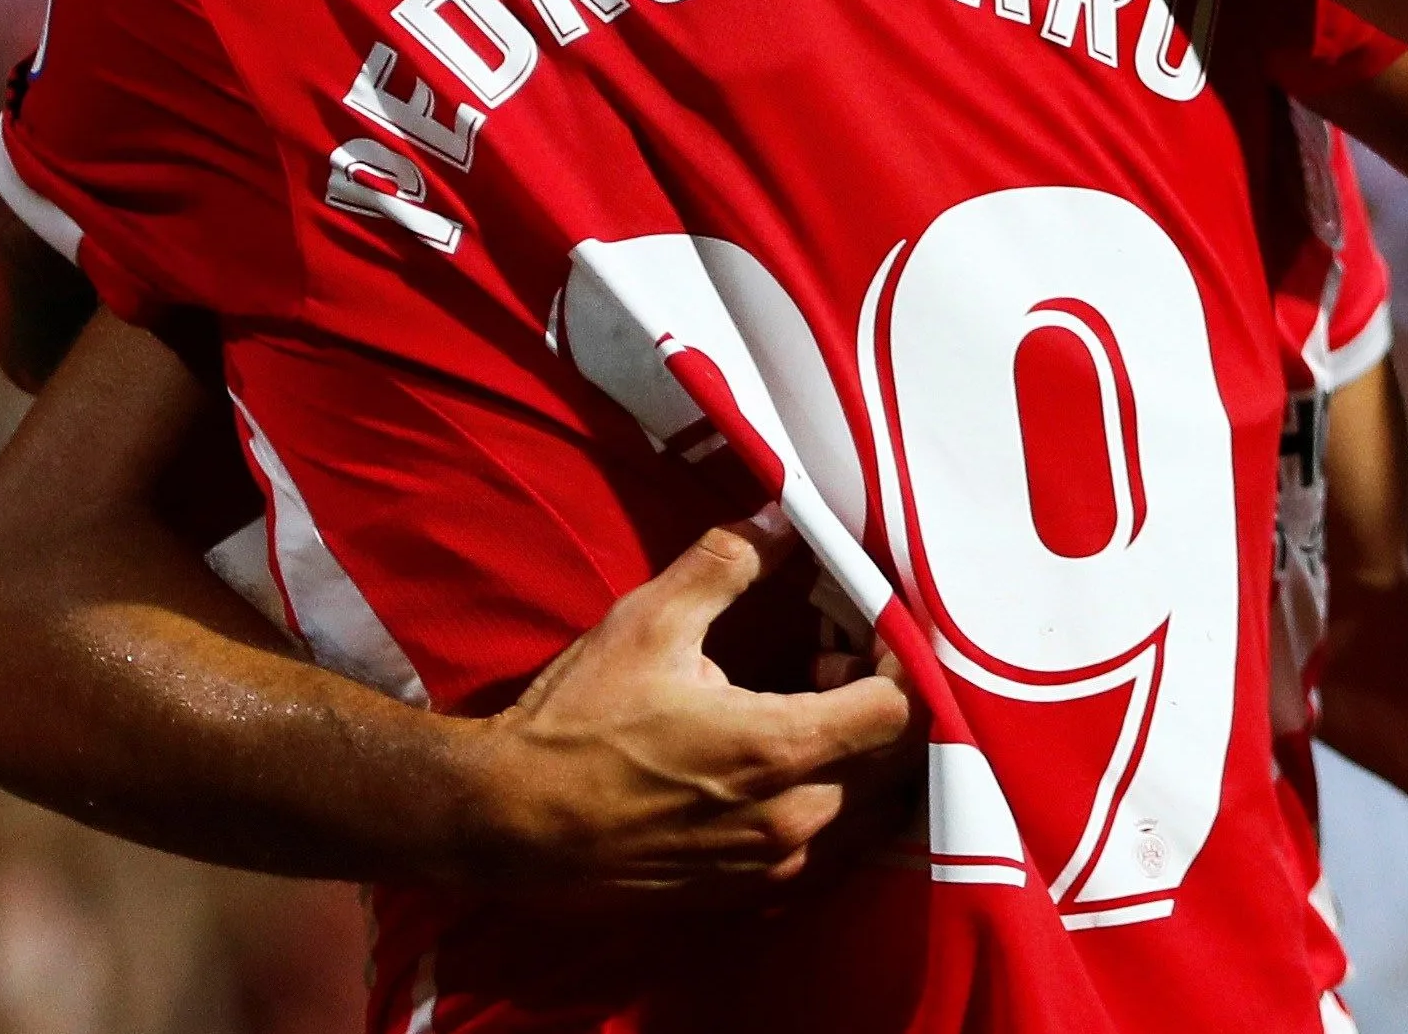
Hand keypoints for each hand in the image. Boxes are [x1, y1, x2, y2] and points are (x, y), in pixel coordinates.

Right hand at [450, 526, 916, 895]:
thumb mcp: (647, 623)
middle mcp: (791, 817)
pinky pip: (826, 846)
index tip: (871, 630)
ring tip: (806, 709)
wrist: (506, 825)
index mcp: (777, 749)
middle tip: (836, 660)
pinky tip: (778, 762)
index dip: (901, 662)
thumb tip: (783, 518)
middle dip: (882, 704)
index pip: (900, 711)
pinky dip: (828, 800)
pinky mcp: (748, 889)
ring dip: (859, 756)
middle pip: (896, 762)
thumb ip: (727, 564)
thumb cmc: (574, 723)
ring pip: (867, 809)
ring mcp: (772, 863)